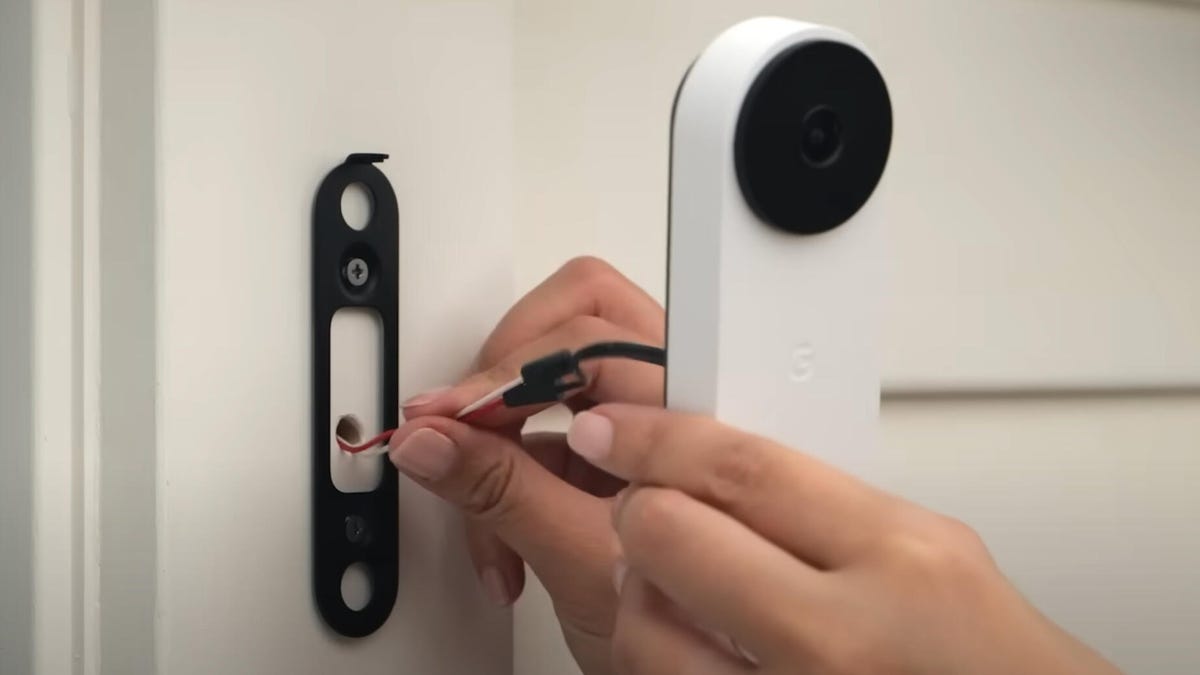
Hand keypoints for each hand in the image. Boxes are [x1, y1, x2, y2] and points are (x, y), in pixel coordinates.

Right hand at [389, 257, 663, 673]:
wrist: (705, 668)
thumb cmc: (695, 625)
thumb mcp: (583, 562)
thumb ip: (505, 494)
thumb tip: (434, 439)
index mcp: (688, 410)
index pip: (590, 337)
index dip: (514, 368)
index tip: (454, 414)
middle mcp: (673, 399)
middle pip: (573, 327)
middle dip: (505, 382)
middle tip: (458, 428)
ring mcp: (643, 424)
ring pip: (557, 376)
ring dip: (504, 430)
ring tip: (478, 496)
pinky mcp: (615, 454)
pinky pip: (550, 427)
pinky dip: (513, 465)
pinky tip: (504, 527)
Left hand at [565, 405, 1122, 674]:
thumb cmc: (993, 663)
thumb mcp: (933, 551)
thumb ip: (825, 504)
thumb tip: (713, 468)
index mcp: (896, 558)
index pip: (740, 469)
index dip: (656, 438)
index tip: (614, 429)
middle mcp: (839, 638)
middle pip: (671, 539)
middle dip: (639, 511)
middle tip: (644, 507)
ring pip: (645, 632)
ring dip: (640, 597)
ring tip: (671, 591)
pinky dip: (662, 659)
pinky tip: (693, 645)